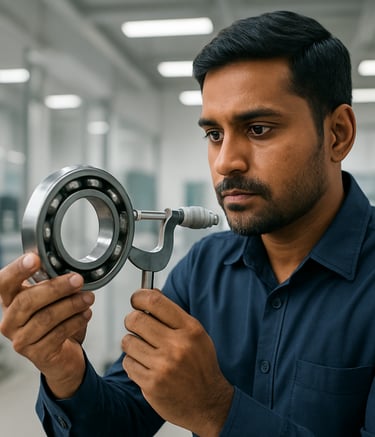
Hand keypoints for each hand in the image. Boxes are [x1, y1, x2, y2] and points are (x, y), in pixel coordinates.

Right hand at [0, 253, 94, 397]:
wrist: (60, 355)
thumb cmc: (55, 321)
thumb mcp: (50, 300)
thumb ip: (52, 284)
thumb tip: (71, 273)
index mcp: (10, 301)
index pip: (4, 282)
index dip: (17, 270)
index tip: (35, 259)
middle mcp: (9, 320)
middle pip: (28, 300)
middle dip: (56, 288)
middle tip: (78, 280)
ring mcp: (20, 339)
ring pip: (46, 317)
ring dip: (71, 305)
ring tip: (89, 297)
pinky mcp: (36, 354)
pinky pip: (58, 334)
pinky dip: (75, 321)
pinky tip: (86, 313)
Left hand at [122, 289, 233, 436]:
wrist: (208, 403)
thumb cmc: (200, 365)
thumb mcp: (196, 334)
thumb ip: (173, 314)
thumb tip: (150, 293)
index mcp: (190, 329)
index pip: (156, 302)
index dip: (139, 297)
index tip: (136, 299)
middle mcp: (177, 345)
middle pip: (136, 319)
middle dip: (132, 320)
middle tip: (137, 326)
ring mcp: (163, 366)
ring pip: (128, 341)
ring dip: (132, 344)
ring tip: (145, 350)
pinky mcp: (151, 384)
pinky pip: (128, 363)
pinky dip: (133, 363)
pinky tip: (147, 366)